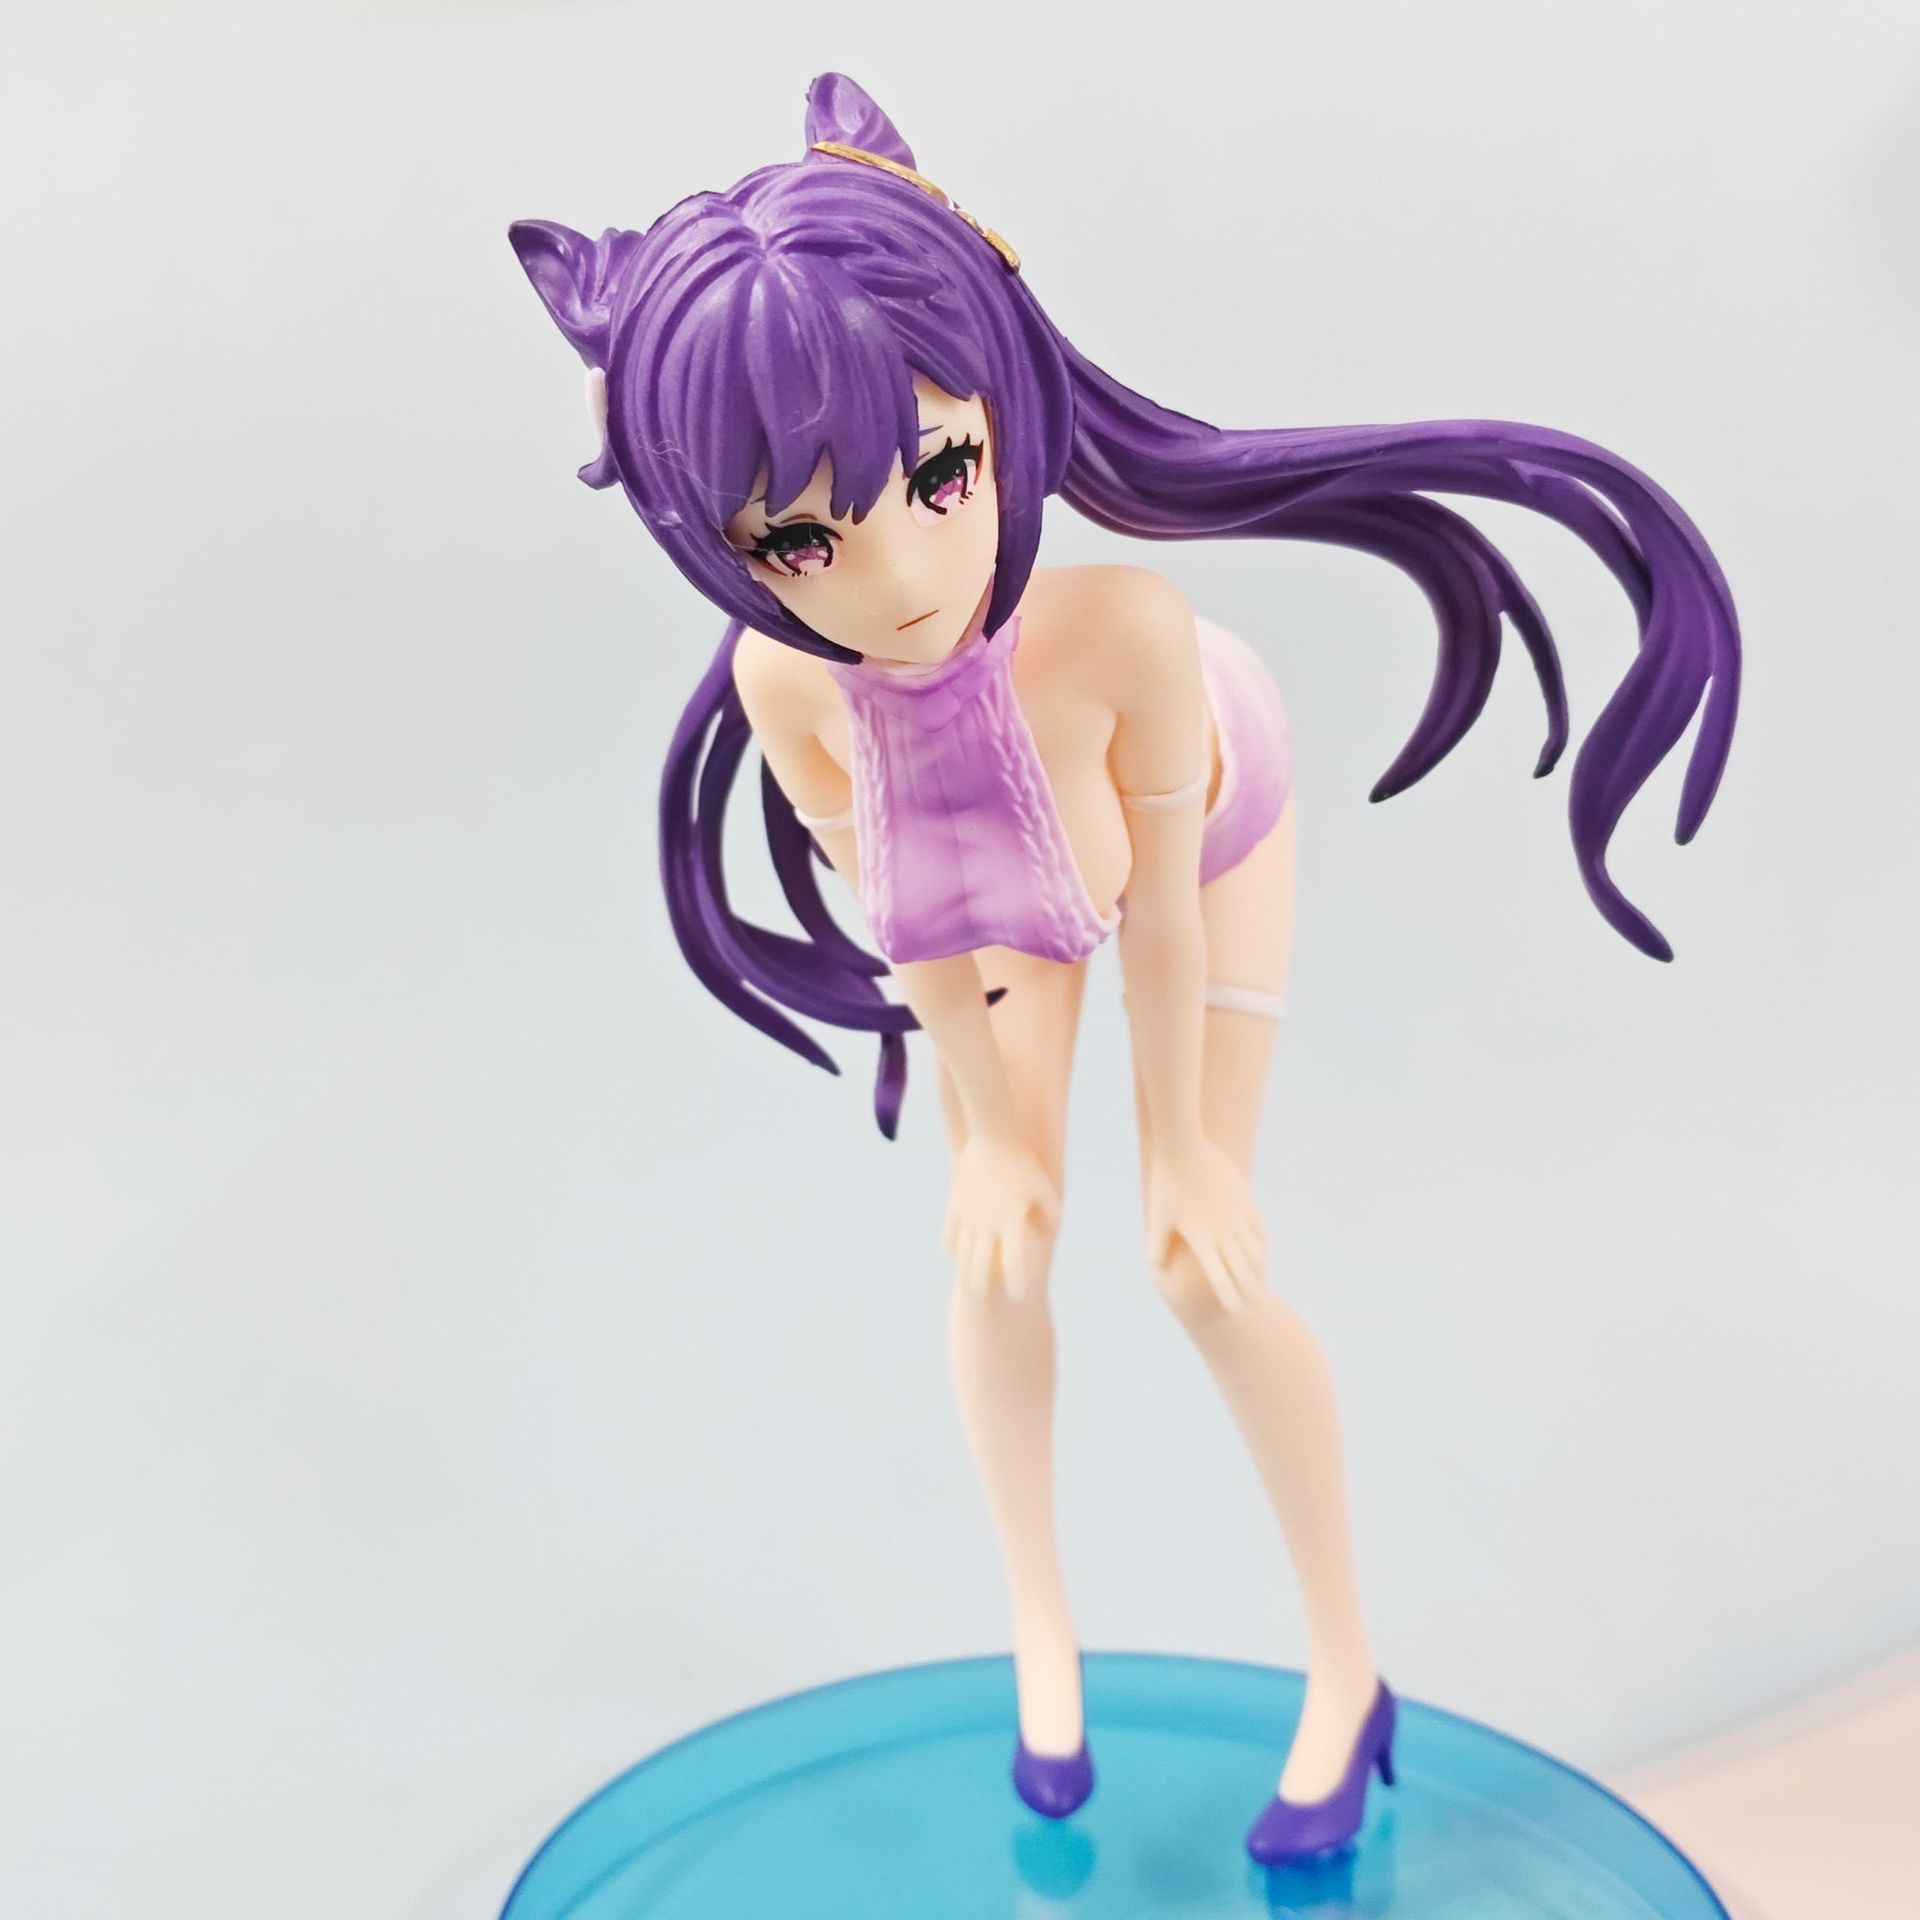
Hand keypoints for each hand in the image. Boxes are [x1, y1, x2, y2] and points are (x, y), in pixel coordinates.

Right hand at [943, 1132, 1060, 1300]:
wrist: (991, 1135)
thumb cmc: (1024, 1163)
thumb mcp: (1046, 1188)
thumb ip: (1052, 1215)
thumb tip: (1045, 1234)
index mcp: (1011, 1220)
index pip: (1013, 1260)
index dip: (1015, 1281)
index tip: (1017, 1296)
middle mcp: (988, 1222)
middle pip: (978, 1266)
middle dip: (981, 1287)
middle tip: (984, 1299)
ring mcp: (968, 1215)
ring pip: (961, 1255)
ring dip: (964, 1273)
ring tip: (969, 1286)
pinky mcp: (955, 1205)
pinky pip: (950, 1235)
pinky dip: (952, 1250)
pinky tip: (955, 1258)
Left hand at [1144, 1136, 1267, 1310]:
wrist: (1184, 1148)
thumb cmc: (1166, 1184)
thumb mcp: (1157, 1216)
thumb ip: (1156, 1244)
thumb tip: (1154, 1266)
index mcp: (1201, 1239)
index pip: (1220, 1277)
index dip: (1228, 1296)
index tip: (1234, 1310)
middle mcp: (1224, 1232)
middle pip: (1244, 1270)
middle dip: (1249, 1289)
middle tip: (1252, 1302)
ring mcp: (1238, 1216)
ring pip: (1257, 1252)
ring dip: (1260, 1270)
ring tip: (1259, 1282)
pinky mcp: (1247, 1201)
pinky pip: (1260, 1230)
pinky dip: (1263, 1246)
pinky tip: (1262, 1254)